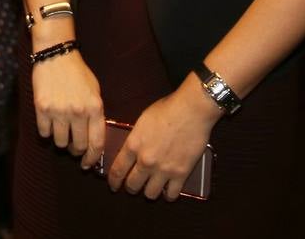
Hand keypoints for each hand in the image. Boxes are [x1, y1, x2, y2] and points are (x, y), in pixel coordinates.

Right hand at [31, 51, 104, 169]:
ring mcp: (59, 111)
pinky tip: (49, 121)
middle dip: (76, 150)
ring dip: (61, 140)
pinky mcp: (42, 109)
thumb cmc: (78, 74)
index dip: (92, 158)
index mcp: (95, 108)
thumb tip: (93, 141)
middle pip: (77, 146)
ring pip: (60, 142)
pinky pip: (44, 133)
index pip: (96, 143)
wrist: (56, 55)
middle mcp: (78, 112)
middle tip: (73, 147)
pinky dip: (47, 131)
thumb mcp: (95, 92)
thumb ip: (95, 115)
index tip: (88, 164)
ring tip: (61, 129)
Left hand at [106, 77, 220, 200]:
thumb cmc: (167, 109)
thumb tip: (131, 149)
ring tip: (152, 187)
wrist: (191, 110)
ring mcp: (163, 169)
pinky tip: (168, 190)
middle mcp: (146, 161)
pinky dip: (169, 195)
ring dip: (149, 191)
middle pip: (132, 185)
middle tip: (133, 186)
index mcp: (133, 145)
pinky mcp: (181, 173)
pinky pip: (171, 194)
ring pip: (150, 194)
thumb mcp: (142, 120)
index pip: (117, 171)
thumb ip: (135, 138)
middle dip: (131, 187)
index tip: (114, 185)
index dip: (113, 181)